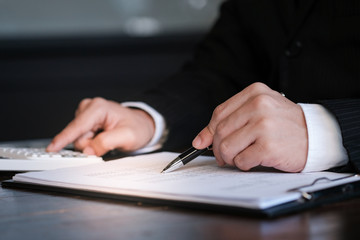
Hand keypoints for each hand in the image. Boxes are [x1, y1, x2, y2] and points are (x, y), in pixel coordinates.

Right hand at [46, 97, 154, 155]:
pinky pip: (81, 137)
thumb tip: (88, 150)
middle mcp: (90, 107)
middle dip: (89, 145)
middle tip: (107, 144)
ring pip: (78, 138)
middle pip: (78, 135)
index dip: (64, 139)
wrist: (140, 125)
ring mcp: (86, 113)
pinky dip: (91, 141)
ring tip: (107, 138)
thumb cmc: (136, 128)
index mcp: (99, 107)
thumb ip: (107, 142)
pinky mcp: (85, 120)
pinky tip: (102, 137)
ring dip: (91, 143)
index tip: (52, 148)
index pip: (78, 126)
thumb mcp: (128, 137)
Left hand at [192, 82, 307, 171]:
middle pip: (220, 131)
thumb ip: (230, 121)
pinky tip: (254, 160)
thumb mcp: (259, 112)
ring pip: (226, 147)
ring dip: (229, 158)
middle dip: (218, 148)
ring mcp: (264, 125)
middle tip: (224, 156)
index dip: (209, 131)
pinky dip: (243, 164)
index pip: (219, 113)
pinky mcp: (268, 145)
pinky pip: (241, 160)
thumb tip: (199, 140)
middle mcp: (258, 105)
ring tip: (240, 158)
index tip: (204, 142)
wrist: (316, 135)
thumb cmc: (284, 124)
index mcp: (255, 93)